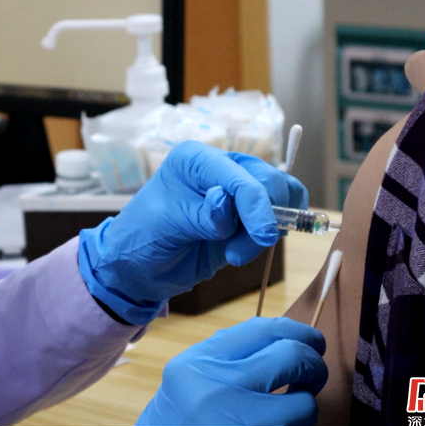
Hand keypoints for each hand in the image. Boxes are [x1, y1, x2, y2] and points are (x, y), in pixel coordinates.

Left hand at [78, 141, 307, 324]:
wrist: (142, 266)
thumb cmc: (144, 237)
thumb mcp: (167, 223)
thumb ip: (201, 214)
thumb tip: (226, 202)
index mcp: (196, 159)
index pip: (239, 176)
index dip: (256, 204)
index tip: (263, 236)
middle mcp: (222, 167)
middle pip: (269, 181)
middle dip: (262, 220)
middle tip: (235, 253)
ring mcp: (239, 190)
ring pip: (281, 198)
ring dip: (267, 230)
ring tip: (234, 254)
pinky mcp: (249, 214)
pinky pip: (282, 214)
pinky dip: (275, 231)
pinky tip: (247, 248)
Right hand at [135, 317, 327, 425]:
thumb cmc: (178, 416)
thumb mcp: (192, 373)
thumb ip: (230, 352)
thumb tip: (286, 339)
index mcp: (201, 363)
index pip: (265, 329)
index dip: (298, 331)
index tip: (311, 341)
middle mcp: (217, 390)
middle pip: (292, 357)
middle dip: (314, 364)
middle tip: (313, 374)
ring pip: (304, 405)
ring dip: (306, 407)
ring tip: (291, 409)